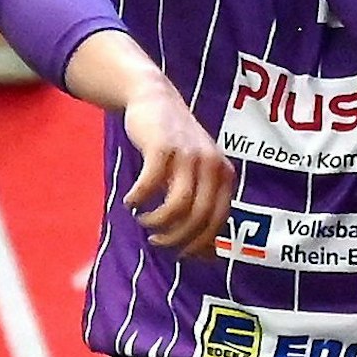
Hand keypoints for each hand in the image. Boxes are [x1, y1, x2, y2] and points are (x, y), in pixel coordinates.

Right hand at [120, 79, 234, 256]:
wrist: (156, 99)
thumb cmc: (177, 147)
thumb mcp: (197, 176)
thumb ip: (204, 211)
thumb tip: (209, 257)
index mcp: (224, 175)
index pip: (218, 221)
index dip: (198, 243)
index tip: (178, 253)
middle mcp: (212, 165)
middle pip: (198, 217)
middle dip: (175, 237)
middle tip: (156, 240)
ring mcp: (189, 155)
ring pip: (178, 205)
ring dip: (157, 221)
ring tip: (143, 219)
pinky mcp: (163, 147)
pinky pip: (151, 184)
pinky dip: (139, 199)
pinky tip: (131, 201)